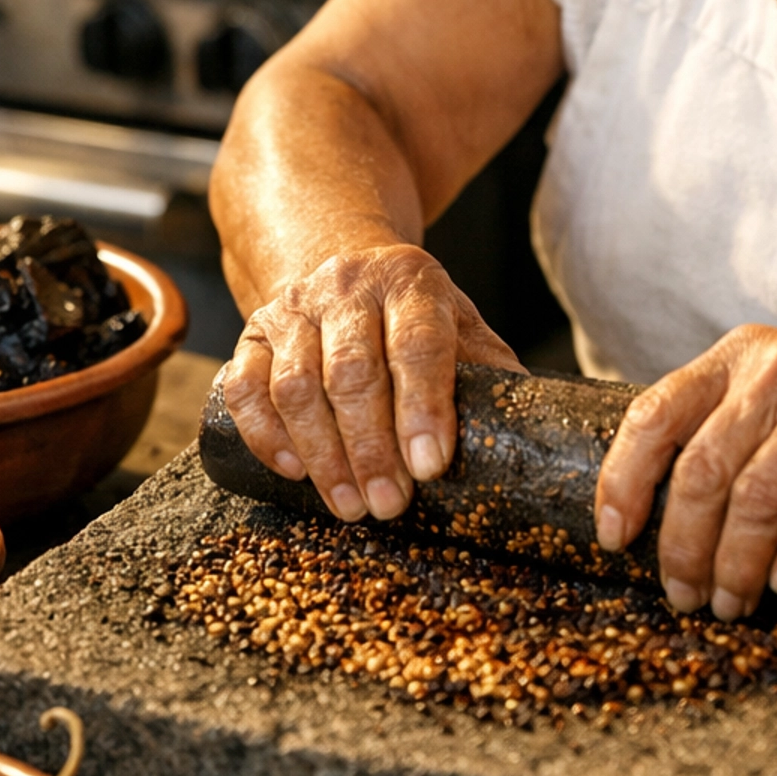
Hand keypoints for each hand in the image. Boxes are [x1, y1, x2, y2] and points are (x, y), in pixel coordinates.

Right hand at [221, 243, 522, 523]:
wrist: (348, 269)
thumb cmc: (414, 317)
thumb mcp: (463, 327)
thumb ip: (489, 372)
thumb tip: (532, 438)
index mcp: (411, 280)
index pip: (417, 342)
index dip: (423, 406)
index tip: (431, 465)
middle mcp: (348, 286)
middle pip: (352, 371)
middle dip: (372, 447)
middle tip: (390, 504)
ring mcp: (294, 309)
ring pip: (295, 384)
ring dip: (323, 455)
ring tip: (350, 506)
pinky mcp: (253, 334)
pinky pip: (244, 387)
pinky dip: (266, 435)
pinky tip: (295, 472)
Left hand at [594, 325, 776, 618]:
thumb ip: (728, 425)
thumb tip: (649, 506)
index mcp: (742, 355)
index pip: (654, 414)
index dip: (622, 481)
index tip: (615, 539)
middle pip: (703, 470)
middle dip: (682, 548)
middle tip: (685, 596)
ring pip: (757, 497)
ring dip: (735, 565)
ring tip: (733, 604)